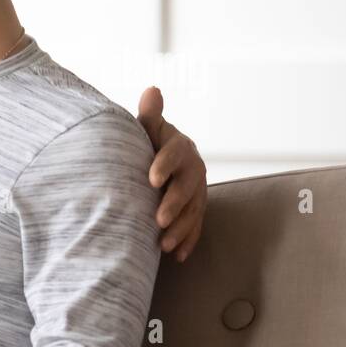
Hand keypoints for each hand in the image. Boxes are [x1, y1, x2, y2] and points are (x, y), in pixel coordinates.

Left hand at [137, 86, 206, 261]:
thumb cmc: (147, 143)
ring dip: (181, 229)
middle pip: (188, 187)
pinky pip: (196, 227)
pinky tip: (177, 257)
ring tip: (163, 245)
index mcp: (180, 147)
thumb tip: (152, 89)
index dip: (165, 164)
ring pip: (193, 211)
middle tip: (157, 221)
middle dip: (174, 205)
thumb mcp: (148, 130)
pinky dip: (188, 242)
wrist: (160, 161)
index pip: (176, 154)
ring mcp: (198, 191)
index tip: (151, 179)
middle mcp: (193, 169)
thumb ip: (150, 115)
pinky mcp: (196, 210)